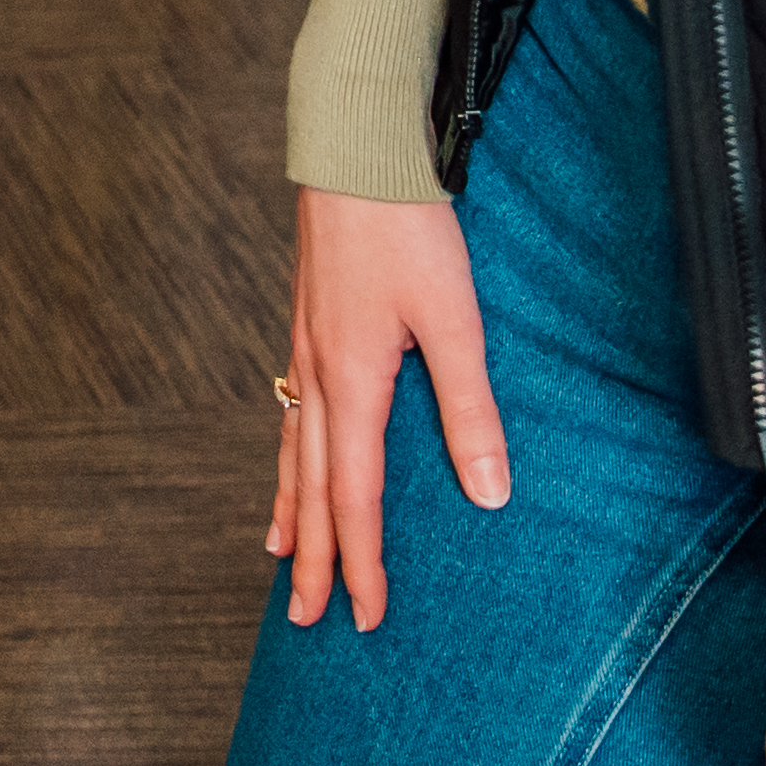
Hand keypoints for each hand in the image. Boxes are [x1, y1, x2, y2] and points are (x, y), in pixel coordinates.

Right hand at [265, 184, 509, 629]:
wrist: (355, 149)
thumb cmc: (406, 228)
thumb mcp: (453, 320)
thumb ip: (469, 410)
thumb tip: (487, 494)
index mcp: (351, 384)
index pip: (354, 498)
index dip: (359, 561)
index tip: (363, 615)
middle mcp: (317, 375)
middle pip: (311, 487)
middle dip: (310, 555)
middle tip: (303, 616)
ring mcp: (305, 348)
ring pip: (292, 451)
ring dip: (290, 509)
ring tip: (278, 552)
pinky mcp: (309, 322)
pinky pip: (290, 412)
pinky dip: (287, 454)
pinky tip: (293, 453)